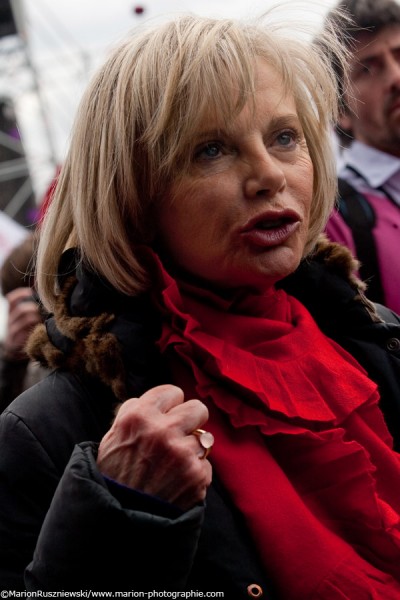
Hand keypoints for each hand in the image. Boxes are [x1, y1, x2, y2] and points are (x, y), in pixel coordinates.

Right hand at [3, 287, 41, 359]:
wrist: (12, 350)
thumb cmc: (23, 331)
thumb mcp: (24, 319)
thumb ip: (30, 311)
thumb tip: (46, 300)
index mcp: (11, 313)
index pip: (10, 300)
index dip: (19, 294)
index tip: (30, 291)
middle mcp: (9, 320)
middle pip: (19, 309)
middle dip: (31, 308)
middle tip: (38, 310)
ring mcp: (11, 330)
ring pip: (22, 320)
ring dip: (33, 318)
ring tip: (39, 320)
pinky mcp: (14, 339)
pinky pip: (22, 332)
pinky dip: (31, 329)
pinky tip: (37, 329)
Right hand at [97, 384, 212, 510]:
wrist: (119, 520)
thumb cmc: (114, 476)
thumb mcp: (113, 437)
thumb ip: (136, 413)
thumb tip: (160, 401)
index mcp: (138, 416)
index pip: (171, 392)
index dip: (170, 405)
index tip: (167, 415)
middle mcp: (162, 431)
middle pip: (197, 408)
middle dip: (190, 421)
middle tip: (179, 434)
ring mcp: (182, 453)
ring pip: (203, 439)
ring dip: (190, 451)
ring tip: (171, 467)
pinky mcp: (197, 475)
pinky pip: (206, 465)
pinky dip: (194, 474)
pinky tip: (176, 484)